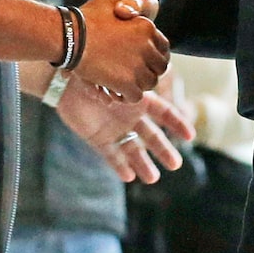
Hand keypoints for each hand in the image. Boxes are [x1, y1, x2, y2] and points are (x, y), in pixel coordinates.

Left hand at [59, 81, 196, 183]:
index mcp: (138, 99)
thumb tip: (141, 87)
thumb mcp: (113, 74)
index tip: (190, 136)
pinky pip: (112, 155)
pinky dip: (120, 166)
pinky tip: (129, 177)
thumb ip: (129, 85)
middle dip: (163, 150)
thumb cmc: (91, 72)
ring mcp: (115, 129)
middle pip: (151, 136)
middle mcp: (130, 117)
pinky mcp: (98, 140)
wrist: (63, 82)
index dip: (177, 123)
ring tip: (153, 179)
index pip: (164, 112)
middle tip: (175, 165)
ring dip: (143, 164)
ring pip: (133, 150)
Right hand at [74, 0, 168, 95]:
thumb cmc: (85, 19)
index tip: (143, 62)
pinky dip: (126, 97)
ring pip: (149, 83)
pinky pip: (136, 96)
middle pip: (159, 68)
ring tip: (122, 83)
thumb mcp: (106, 1)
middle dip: (148, 73)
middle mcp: (147, 46)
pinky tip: (114, 92)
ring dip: (137, 86)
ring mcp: (138, 66)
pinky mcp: (127, 83)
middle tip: (132, 75)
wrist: (68, 37)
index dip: (155, 57)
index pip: (164, 48)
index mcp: (147, 28)